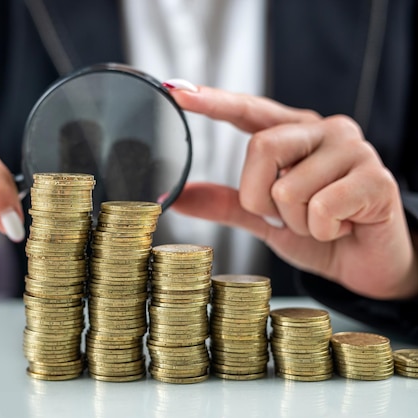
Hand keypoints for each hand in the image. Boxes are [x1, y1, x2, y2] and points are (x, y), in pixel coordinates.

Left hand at [168, 85, 417, 299]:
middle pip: (261, 148)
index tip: (177, 92)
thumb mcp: (264, 218)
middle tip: (282, 215)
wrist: (369, 263)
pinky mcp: (376, 179)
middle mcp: (325, 131)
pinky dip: (321, 230)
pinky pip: (321, 208)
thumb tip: (178, 196)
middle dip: (258, 196)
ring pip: (288, 187)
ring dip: (295, 222)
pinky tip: (342, 228)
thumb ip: (226, 203)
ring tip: (321, 223)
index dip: (214, 101)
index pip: (249, 111)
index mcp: (295, 134)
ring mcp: (354, 150)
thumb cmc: (320, 232)